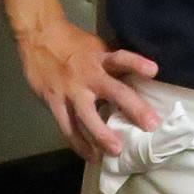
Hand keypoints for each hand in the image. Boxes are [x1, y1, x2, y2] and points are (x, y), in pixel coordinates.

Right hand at [16, 14, 158, 162]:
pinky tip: (91, 156)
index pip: (122, 58)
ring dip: (102, 135)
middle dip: (133, 108)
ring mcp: (70, 90)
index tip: (154, 71)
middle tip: (151, 125)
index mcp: (101, 58)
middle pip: (114, 91)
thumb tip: (136, 80)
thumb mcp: (96, 48)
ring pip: (87, 116)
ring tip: (116, 151)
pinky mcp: (54, 102)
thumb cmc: (73, 43)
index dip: (137, 63)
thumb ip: (111, 64)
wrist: (39, 37)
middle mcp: (88, 75)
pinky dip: (79, 143)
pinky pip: (67, 127)